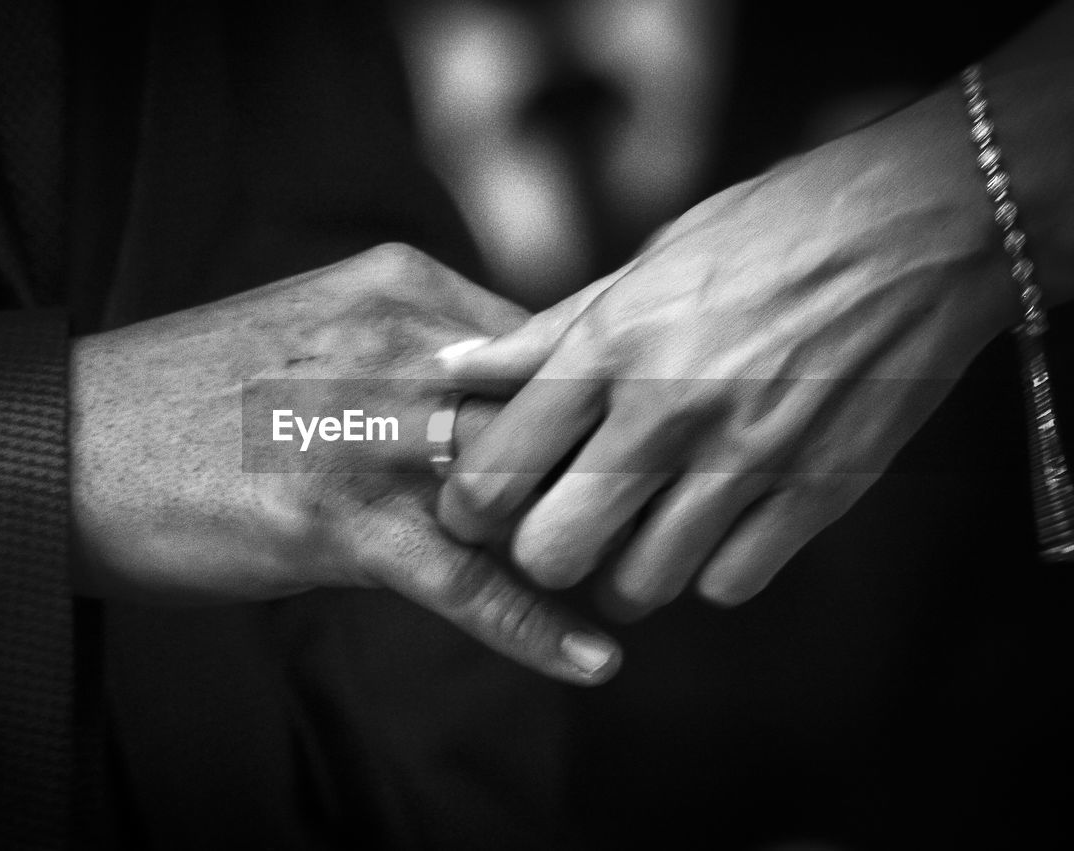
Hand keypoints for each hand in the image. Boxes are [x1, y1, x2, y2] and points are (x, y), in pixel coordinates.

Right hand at [70, 244, 620, 683]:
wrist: (64, 441)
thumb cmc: (196, 392)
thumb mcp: (317, 329)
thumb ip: (417, 355)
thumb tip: (508, 409)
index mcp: (399, 287)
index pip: (547, 341)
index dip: (601, 398)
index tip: (646, 439)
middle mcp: (394, 347)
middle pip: (550, 410)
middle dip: (609, 468)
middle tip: (661, 520)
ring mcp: (365, 432)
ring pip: (520, 491)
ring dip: (586, 546)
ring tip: (639, 589)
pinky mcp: (333, 519)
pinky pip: (460, 579)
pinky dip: (532, 626)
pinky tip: (593, 661)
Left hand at [436, 90, 1021, 617]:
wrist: (916, 229)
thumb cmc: (765, 234)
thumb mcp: (642, 265)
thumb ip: (542, 335)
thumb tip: (451, 370)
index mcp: (608, 347)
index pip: (493, 475)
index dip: (470, 512)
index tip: (482, 512)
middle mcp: (665, 411)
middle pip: (553, 553)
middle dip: (546, 555)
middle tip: (563, 528)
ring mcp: (745, 458)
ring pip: (641, 586)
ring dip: (628, 571)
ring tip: (642, 531)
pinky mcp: (817, 492)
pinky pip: (729, 583)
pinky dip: (712, 568)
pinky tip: (718, 524)